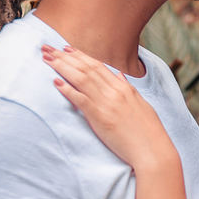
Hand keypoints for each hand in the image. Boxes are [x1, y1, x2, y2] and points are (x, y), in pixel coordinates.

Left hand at [42, 44, 176, 170]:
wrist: (152, 149)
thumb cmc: (149, 131)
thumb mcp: (141, 104)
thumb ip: (128, 88)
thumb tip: (119, 76)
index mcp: (124, 88)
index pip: (98, 66)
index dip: (80, 55)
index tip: (66, 48)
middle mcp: (114, 91)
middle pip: (85, 68)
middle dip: (65, 56)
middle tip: (48, 48)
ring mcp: (106, 103)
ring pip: (80, 79)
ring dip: (61, 67)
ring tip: (46, 59)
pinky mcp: (100, 117)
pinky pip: (80, 99)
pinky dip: (67, 89)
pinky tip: (56, 82)